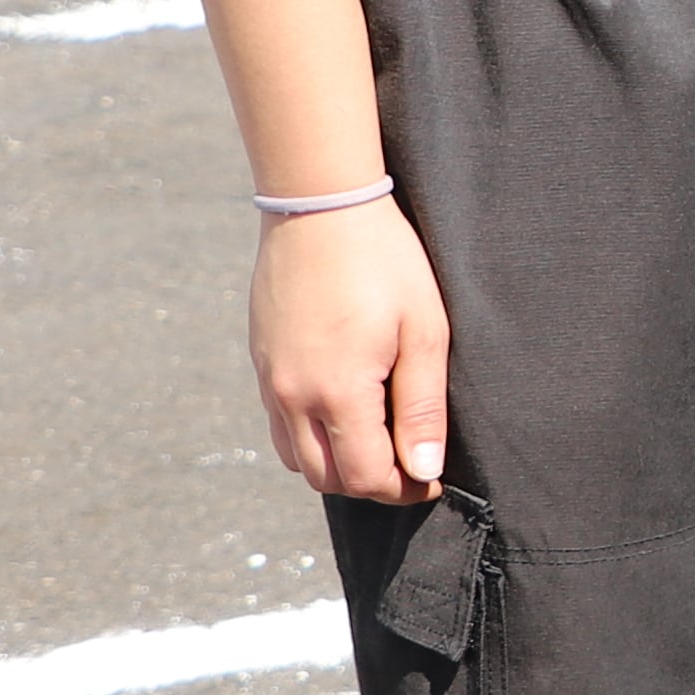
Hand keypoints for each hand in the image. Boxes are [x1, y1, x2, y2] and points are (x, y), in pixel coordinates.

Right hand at [254, 198, 454, 501]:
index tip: (433, 478)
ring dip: (337, 464)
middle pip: (327, 479)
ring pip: (296, 458)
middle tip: (412, 463)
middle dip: (372, 483)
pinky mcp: (261, 361)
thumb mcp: (423, 332)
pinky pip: (279, 425)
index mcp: (336, 393)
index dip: (404, 489)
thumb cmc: (383, 262)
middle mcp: (291, 396)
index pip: (365, 477)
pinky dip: (310, 438)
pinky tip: (345, 411)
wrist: (319, 205)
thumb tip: (422, 469)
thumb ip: (422, 407)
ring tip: (380, 440)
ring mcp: (269, 380)